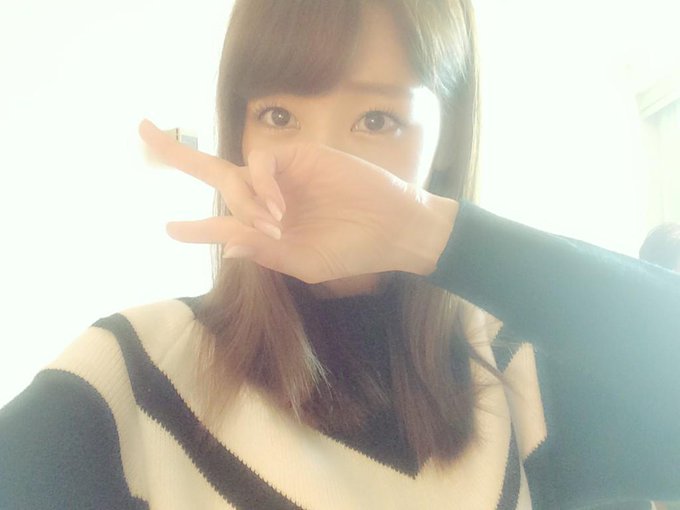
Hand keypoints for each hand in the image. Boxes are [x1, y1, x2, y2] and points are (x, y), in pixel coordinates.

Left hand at [139, 119, 456, 282]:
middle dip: (177, 155)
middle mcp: (268, 196)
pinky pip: (264, 160)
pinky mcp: (302, 154)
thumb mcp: (305, 263)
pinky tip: (277, 208)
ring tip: (272, 224)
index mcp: (267, 226)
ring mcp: (283, 174)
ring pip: (238, 172)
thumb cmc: (353, 252)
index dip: (194, 225)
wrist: (395, 229)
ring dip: (243, 199)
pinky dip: (262, 183)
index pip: (222, 220)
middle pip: (214, 171)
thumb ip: (266, 253)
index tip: (168, 228)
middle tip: (145, 133)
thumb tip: (228, 248)